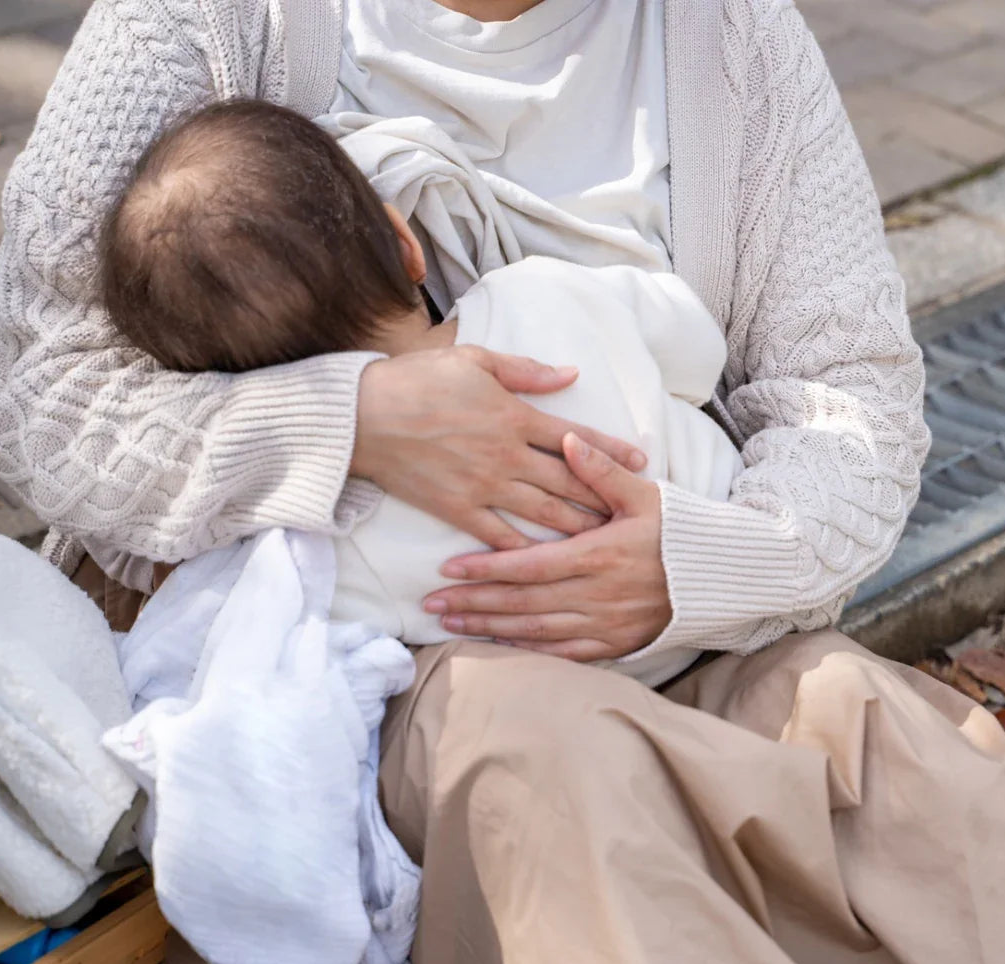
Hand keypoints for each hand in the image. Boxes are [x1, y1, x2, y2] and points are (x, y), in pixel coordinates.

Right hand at [352, 347, 645, 548]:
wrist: (363, 415)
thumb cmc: (417, 380)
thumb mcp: (474, 360)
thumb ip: (525, 370)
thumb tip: (569, 373)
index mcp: (514, 415)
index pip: (576, 437)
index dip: (611, 450)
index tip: (642, 462)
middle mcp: (507, 454)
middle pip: (569, 481)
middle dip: (604, 498)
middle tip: (633, 513)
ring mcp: (484, 485)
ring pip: (544, 511)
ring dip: (577, 525)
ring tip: (605, 539)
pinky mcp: (458, 509)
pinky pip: (501, 535)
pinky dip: (526, 550)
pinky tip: (548, 562)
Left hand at [424, 433, 671, 659]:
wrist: (720, 575)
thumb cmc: (679, 530)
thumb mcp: (644, 493)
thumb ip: (601, 470)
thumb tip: (565, 438)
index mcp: (598, 555)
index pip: (529, 565)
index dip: (487, 568)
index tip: (449, 569)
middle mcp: (596, 594)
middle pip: (522, 603)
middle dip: (474, 603)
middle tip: (433, 603)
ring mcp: (604, 624)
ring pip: (536, 631)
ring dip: (490, 628)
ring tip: (453, 624)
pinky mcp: (615, 644)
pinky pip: (563, 653)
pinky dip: (527, 651)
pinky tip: (498, 645)